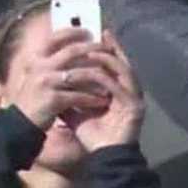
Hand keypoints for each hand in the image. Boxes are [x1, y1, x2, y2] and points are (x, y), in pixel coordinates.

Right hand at [5, 28, 114, 130]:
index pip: (55, 38)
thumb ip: (51, 62)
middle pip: (72, 52)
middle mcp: (39, 67)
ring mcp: (45, 83)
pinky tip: (102, 101)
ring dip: (98, 77)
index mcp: (35, 59)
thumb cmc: (33, 97)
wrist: (20, 122)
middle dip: (93, 49)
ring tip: (111, 79)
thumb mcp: (37, 75)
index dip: (73, 32)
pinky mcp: (53, 99)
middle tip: (108, 49)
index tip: (89, 31)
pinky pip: (79, 96)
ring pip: (80, 74)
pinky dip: (93, 98)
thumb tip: (76, 48)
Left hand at [60, 30, 144, 151]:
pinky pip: (117, 87)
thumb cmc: (92, 133)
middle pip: (120, 60)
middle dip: (106, 46)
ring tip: (85, 53)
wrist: (104, 156)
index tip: (91, 32)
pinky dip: (102, 79)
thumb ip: (69, 94)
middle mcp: (129, 89)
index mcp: (119, 88)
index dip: (105, 45)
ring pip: (120, 69)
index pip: (113, 61)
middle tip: (91, 35)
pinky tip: (88, 74)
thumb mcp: (76, 109)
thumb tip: (53, 80)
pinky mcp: (134, 106)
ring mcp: (134, 97)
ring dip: (101, 60)